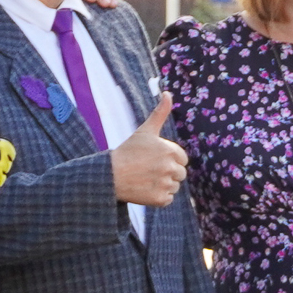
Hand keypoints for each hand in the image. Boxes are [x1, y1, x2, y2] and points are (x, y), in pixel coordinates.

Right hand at [113, 91, 188, 206]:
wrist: (109, 175)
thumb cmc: (128, 151)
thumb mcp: (145, 130)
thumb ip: (160, 113)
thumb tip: (168, 93)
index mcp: (170, 151)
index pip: (182, 159)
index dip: (168, 159)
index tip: (153, 159)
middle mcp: (170, 167)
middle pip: (180, 174)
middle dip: (167, 172)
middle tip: (148, 170)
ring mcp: (165, 184)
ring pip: (174, 187)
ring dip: (163, 185)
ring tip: (145, 179)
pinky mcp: (160, 200)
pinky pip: (167, 199)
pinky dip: (158, 197)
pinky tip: (144, 189)